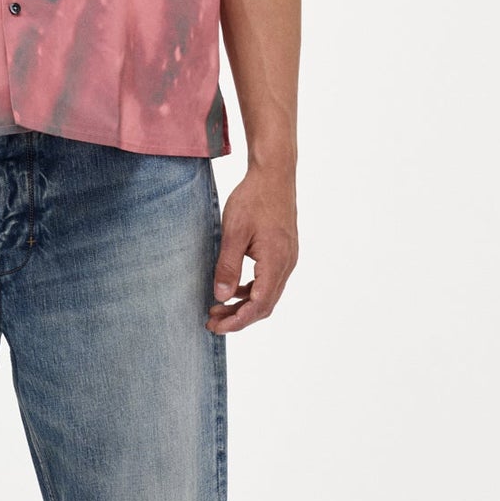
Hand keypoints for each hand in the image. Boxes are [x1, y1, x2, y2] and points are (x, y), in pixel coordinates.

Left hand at [207, 166, 298, 335]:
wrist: (274, 174)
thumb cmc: (253, 198)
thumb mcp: (234, 232)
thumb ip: (228, 266)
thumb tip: (221, 297)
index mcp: (276, 261)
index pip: (258, 305)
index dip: (237, 321)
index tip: (215, 326)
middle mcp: (287, 264)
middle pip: (265, 305)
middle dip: (238, 318)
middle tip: (212, 322)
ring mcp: (288, 259)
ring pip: (268, 295)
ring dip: (244, 305)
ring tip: (218, 308)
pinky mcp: (284, 252)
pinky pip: (269, 281)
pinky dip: (251, 291)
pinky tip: (234, 289)